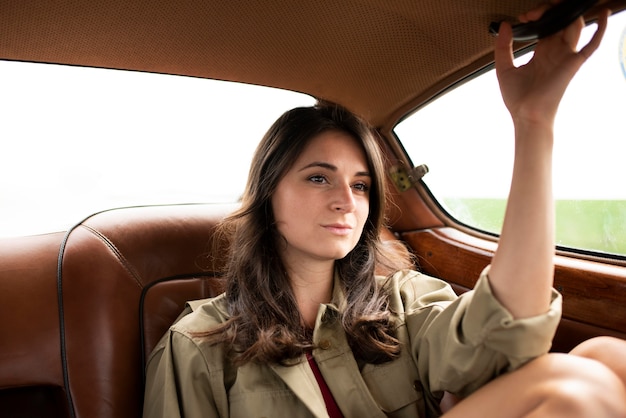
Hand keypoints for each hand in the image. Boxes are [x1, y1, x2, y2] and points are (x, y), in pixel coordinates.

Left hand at [495, 3, 608, 125]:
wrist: (526, 115)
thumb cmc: (517, 98)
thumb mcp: (504, 69)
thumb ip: (503, 47)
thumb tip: (504, 25)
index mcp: (541, 52)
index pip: (547, 25)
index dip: (537, 16)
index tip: (523, 18)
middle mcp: (555, 51)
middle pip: (561, 21)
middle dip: (549, 10)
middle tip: (531, 13)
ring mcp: (566, 56)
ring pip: (575, 25)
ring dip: (567, 13)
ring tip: (549, 10)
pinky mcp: (574, 63)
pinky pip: (593, 44)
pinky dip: (600, 28)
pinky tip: (602, 14)